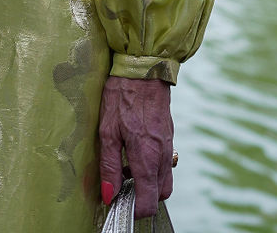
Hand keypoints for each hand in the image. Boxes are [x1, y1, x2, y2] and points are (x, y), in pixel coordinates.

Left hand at [98, 77, 172, 216]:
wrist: (144, 67)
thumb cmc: (122, 96)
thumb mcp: (107, 130)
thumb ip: (109, 166)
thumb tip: (109, 195)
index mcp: (147, 158)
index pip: (149, 202)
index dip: (134, 210)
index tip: (119, 203)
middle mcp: (163, 157)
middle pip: (160, 195)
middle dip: (142, 197)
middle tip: (121, 183)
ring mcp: (169, 147)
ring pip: (164, 180)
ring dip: (148, 182)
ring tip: (126, 165)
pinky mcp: (169, 137)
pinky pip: (165, 163)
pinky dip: (152, 167)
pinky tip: (135, 150)